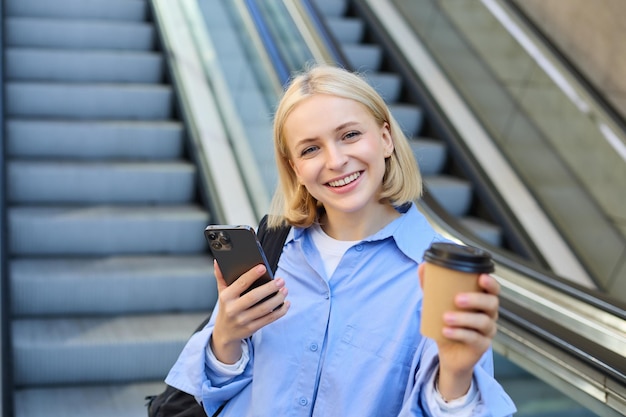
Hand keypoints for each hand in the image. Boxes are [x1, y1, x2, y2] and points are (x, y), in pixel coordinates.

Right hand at [211, 260, 289, 363]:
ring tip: (285, 290)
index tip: (263, 267)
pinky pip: (268, 319)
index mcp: (226, 297)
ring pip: (264, 309)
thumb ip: (221, 277)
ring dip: (277, 299)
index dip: (252, 275)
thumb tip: (218, 261)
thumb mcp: (221, 293)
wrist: (224, 333)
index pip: (240, 283)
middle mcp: (233, 309)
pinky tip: (286, 303)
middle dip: (269, 288)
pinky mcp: (251, 328)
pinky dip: (279, 311)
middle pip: (254, 297)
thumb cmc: (226, 307)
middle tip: (281, 280)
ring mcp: (243, 320)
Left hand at [418, 264, 499, 399]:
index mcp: (482, 301)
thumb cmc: (447, 324)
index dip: (491, 283)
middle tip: (456, 299)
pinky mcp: (482, 347)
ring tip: (446, 318)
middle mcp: (489, 315)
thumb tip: (423, 266)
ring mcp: (487, 332)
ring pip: (483, 322)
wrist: (449, 354)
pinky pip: (475, 339)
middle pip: (492, 304)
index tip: (481, 277)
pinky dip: (460, 334)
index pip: (493, 290)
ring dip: (464, 318)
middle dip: (476, 299)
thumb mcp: (438, 304)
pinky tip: (446, 332)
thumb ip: (431, 286)